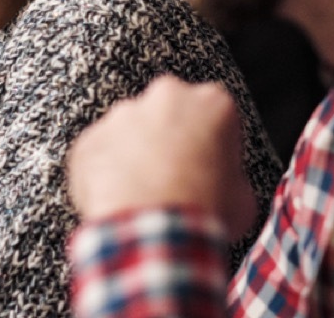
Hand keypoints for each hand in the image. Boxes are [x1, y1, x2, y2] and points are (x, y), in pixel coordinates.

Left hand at [66, 75, 257, 241]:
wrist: (157, 235)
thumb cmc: (205, 213)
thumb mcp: (244, 197)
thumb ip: (230, 176)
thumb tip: (223, 184)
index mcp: (212, 102)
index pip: (214, 114)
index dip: (213, 143)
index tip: (211, 165)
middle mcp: (164, 97)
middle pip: (168, 113)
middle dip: (169, 137)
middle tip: (174, 176)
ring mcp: (121, 116)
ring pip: (130, 131)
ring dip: (135, 154)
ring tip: (145, 194)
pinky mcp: (89, 139)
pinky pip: (99, 154)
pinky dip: (105, 174)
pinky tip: (119, 201)